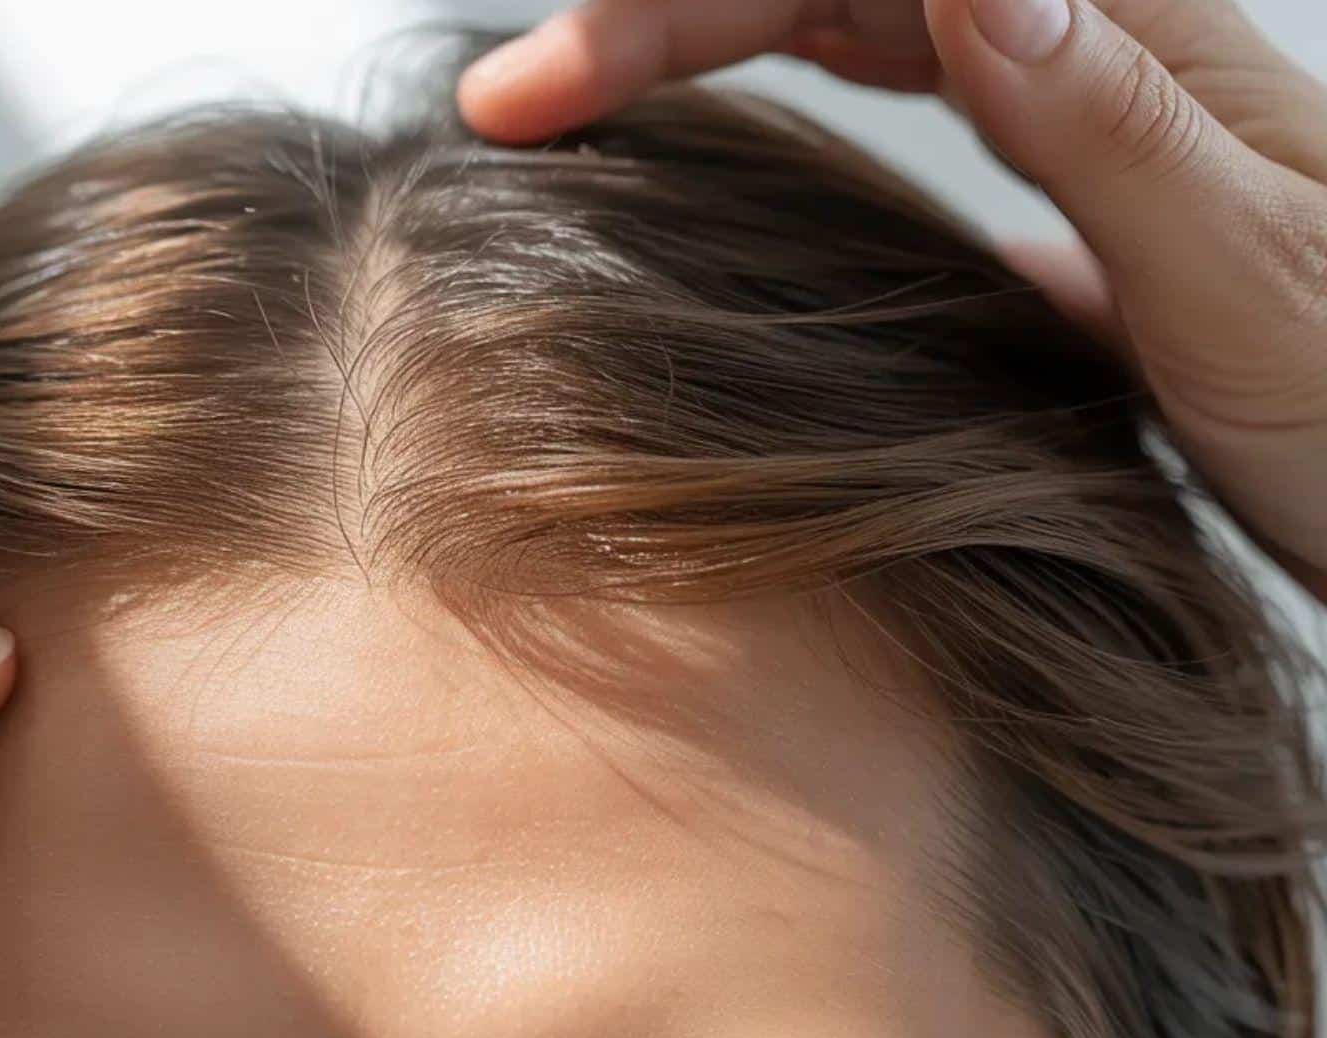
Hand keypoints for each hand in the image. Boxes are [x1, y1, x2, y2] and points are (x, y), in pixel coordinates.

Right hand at [460, 0, 1326, 598]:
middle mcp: (1095, 58)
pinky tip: (747, 147)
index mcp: (1131, 49)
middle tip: (508, 101)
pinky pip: (908, 98)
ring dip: (707, 41)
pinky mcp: (1067, 190)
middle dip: (659, 18)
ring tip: (571, 100)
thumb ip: (1106, 129)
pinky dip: (798, 91)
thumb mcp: (1249, 290)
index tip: (550, 76)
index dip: (693, 1)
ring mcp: (1078, 120)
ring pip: (858, 22)